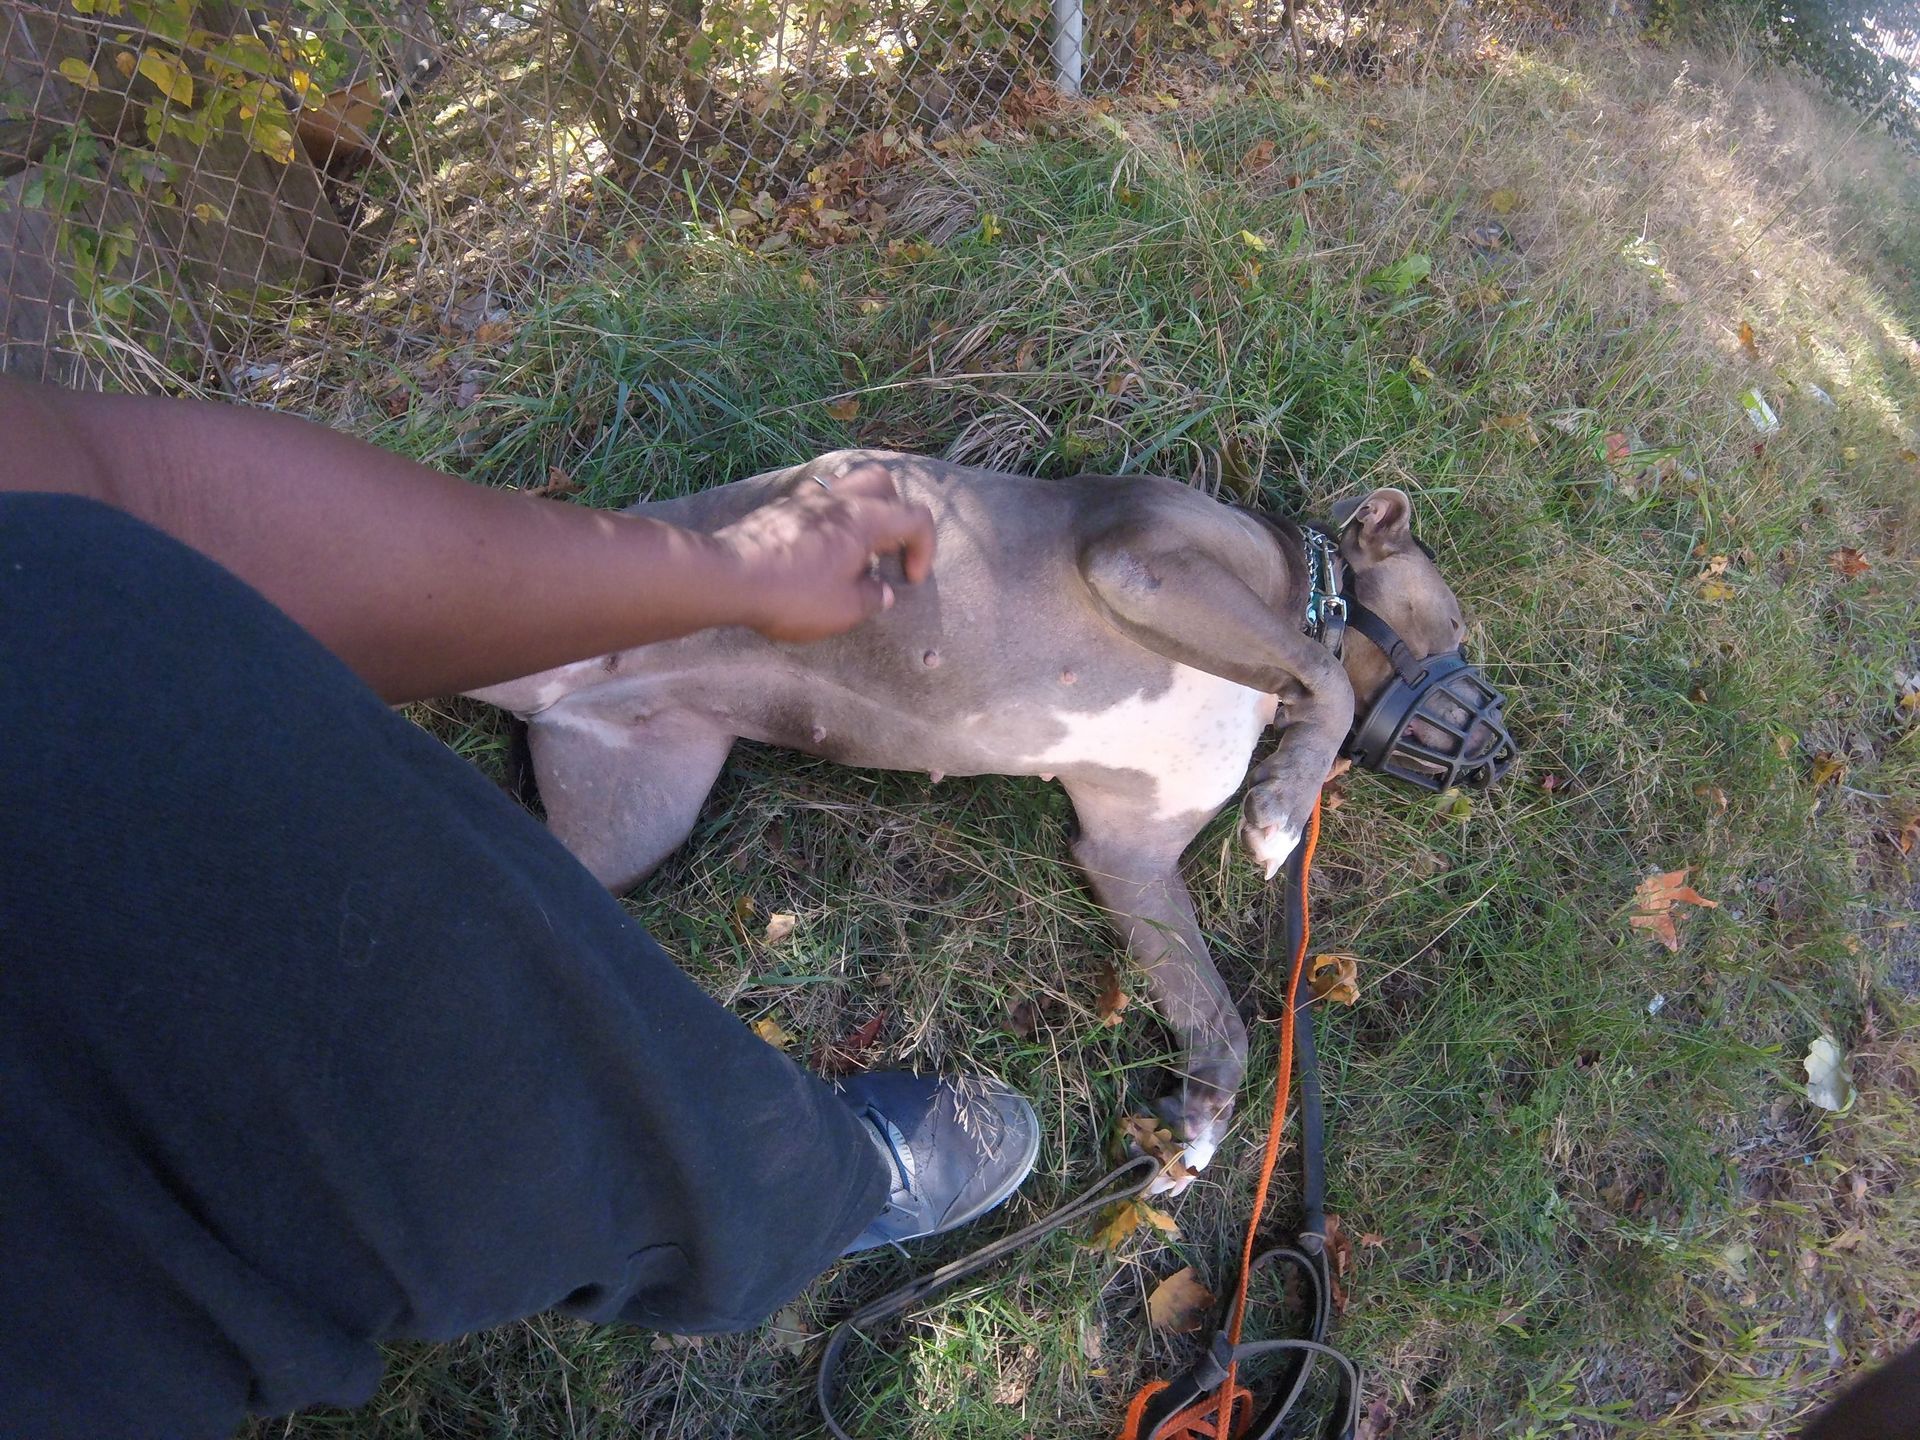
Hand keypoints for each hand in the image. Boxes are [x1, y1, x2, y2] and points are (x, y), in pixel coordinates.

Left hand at [712, 461, 935, 642]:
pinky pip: (814, 505)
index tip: (908, 580)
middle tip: (885, 551)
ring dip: (858, 515)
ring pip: (844, 488)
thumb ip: (873, 598)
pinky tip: (817, 556)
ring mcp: (804, 501)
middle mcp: (837, 499)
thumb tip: (881, 592)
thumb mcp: (846, 610)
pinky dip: (827, 524)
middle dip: (894, 514)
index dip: (924, 549)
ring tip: (852, 552)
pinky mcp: (778, 511)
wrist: (729, 577)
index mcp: (865, 519)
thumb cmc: (794, 593)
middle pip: (882, 484)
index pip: (916, 517)